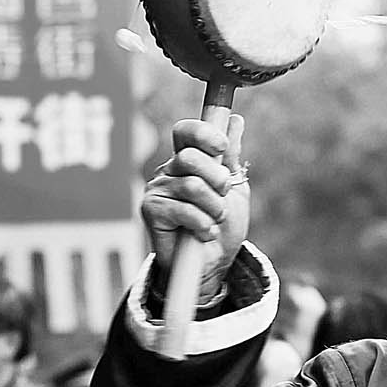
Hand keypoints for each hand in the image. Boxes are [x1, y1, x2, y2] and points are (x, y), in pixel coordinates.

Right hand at [141, 115, 249, 299]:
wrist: (212, 265)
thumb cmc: (221, 227)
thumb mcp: (234, 189)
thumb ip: (231, 157)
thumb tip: (235, 121)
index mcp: (186, 161)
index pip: (185, 131)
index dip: (203, 133)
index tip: (221, 147)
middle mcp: (168, 171)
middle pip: (190, 157)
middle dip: (217, 180)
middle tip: (222, 198)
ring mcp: (156, 190)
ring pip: (192, 186)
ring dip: (214, 208)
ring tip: (214, 220)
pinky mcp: (150, 211)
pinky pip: (185, 210)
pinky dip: (203, 225)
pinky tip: (203, 234)